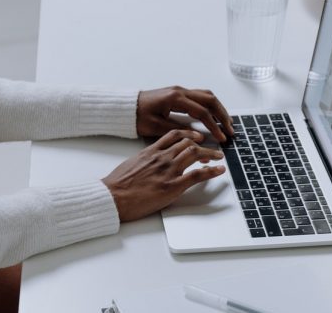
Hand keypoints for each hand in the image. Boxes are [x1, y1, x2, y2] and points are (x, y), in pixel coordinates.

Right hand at [102, 129, 225, 221]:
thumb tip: (150, 162)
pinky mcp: (172, 186)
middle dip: (203, 144)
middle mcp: (162, 157)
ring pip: (195, 154)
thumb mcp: (131, 164)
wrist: (113, 196)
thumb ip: (145, 160)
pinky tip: (219, 170)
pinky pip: (197, 175)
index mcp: (151, 151)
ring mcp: (168, 170)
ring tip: (218, 156)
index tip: (195, 137)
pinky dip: (211, 171)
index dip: (188, 135)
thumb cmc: (117, 184)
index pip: (174, 136)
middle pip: (188, 143)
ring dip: (210, 154)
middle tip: (211, 148)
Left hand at [137, 86, 234, 142]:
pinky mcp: (178, 93)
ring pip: (207, 96)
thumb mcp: (156, 127)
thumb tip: (198, 136)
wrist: (126, 107)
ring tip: (226, 122)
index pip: (202, 112)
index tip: (221, 137)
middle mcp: (180, 91)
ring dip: (219, 108)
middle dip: (222, 115)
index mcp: (175, 99)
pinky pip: (200, 96)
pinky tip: (214, 116)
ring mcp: (180, 90)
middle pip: (210, 100)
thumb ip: (178, 130)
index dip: (214, 126)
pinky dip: (210, 105)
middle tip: (230, 129)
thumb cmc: (137, 117)